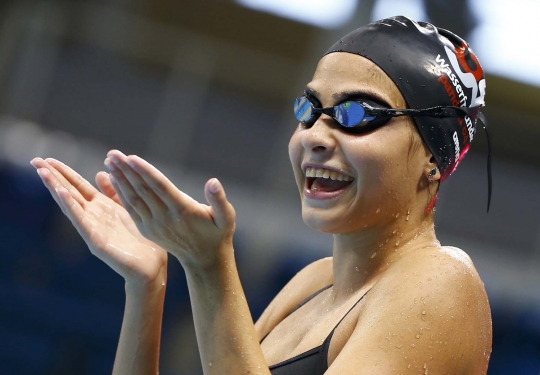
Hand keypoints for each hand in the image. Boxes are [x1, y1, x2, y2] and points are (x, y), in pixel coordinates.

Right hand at [30, 157, 167, 287]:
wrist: (150, 265)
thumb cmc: (140, 240)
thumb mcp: (126, 209)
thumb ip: (113, 192)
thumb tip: (100, 173)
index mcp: (101, 207)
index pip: (78, 185)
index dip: (64, 172)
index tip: (48, 158)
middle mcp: (94, 216)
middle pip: (70, 192)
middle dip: (54, 177)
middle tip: (35, 160)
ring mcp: (92, 228)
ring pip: (71, 205)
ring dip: (57, 188)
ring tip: (44, 173)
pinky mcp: (95, 240)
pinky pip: (81, 221)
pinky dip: (71, 206)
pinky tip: (61, 193)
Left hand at [103, 150, 235, 268]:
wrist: (204, 258)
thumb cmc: (218, 233)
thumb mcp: (226, 217)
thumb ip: (219, 200)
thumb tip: (213, 182)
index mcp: (182, 211)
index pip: (160, 187)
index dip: (145, 171)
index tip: (130, 157)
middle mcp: (164, 218)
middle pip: (142, 190)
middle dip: (126, 171)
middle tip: (112, 153)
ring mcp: (154, 225)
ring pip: (133, 199)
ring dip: (119, 180)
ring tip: (109, 161)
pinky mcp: (147, 229)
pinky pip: (132, 209)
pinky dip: (121, 194)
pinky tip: (113, 180)